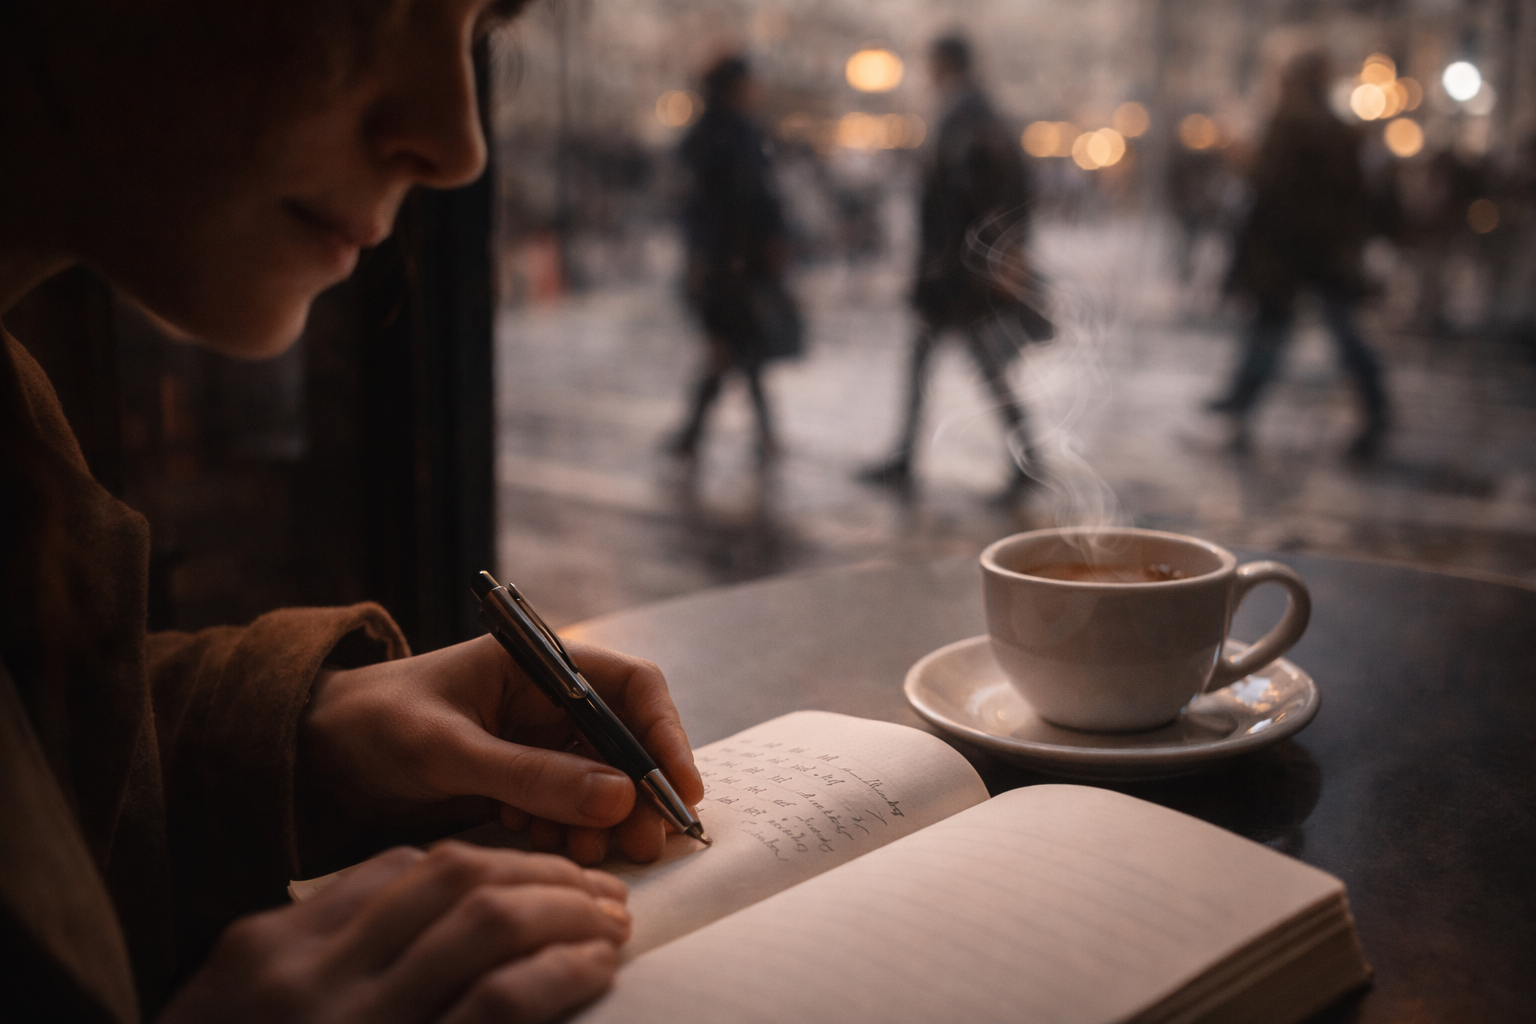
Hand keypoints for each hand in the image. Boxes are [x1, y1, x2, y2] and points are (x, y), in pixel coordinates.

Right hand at [159, 843, 629, 1023]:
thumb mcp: (243, 1009)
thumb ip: (317, 956)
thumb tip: (422, 906)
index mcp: (268, 949)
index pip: (397, 869)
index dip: (486, 863)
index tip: (534, 877)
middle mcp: (311, 976)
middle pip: (453, 879)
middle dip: (540, 872)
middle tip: (598, 884)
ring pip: (487, 923)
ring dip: (566, 910)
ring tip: (610, 919)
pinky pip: (500, 1000)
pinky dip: (562, 971)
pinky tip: (595, 967)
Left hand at [302, 635, 703, 863]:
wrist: (314, 752)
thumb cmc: (372, 725)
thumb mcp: (447, 749)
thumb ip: (530, 774)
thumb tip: (618, 796)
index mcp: (539, 662)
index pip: (630, 685)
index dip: (664, 733)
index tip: (679, 788)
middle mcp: (549, 698)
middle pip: (626, 740)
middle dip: (639, 791)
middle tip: (646, 843)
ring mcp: (537, 741)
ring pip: (603, 780)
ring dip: (605, 819)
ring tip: (585, 852)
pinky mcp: (522, 779)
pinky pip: (570, 806)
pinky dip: (569, 830)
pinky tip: (543, 843)